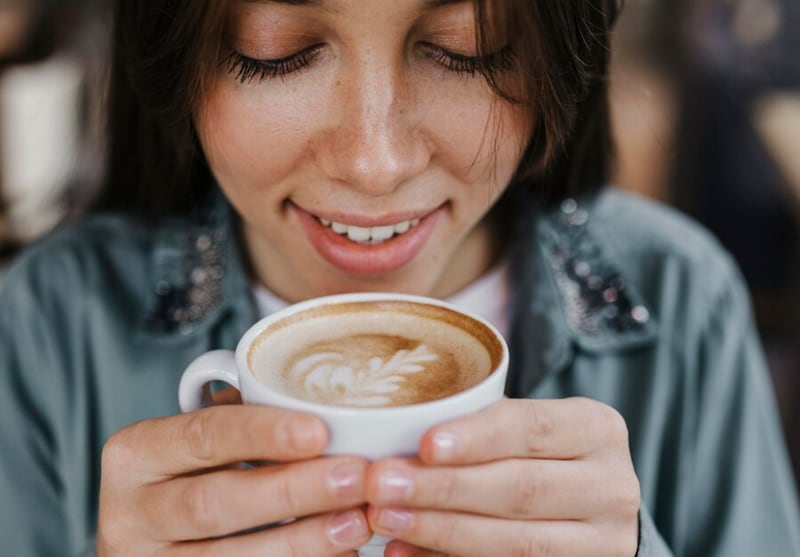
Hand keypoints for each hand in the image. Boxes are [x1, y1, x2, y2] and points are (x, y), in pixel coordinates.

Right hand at [97, 403, 371, 555]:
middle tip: (354, 477)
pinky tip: (338, 553)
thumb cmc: (196, 473)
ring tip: (356, 522)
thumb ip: (245, 420)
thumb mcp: (205, 440)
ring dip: (301, 541)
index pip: (201, 435)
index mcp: (136, 454)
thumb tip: (332, 410)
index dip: (260, 433)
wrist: (157, 538)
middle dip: (291, 491)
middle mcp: (130, 513)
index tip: (319, 431)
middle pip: (214, 503)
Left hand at [364, 397, 639, 556]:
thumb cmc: (535, 453)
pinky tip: (406, 551)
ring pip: (516, 542)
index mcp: (598, 429)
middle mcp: (612, 486)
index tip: (425, 444)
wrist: (585, 507)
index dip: (479, 437)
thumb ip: (480, 427)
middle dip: (444, 488)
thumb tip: (393, 437)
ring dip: (440, 531)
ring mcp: (603, 542)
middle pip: (521, 489)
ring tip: (385, 519)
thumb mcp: (524, 427)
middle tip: (383, 485)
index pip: (534, 428)